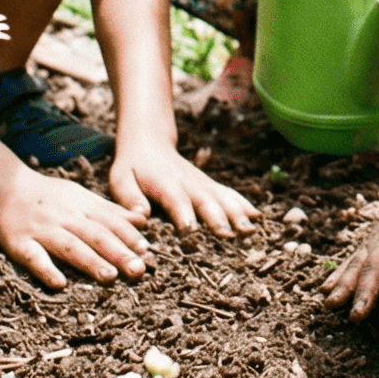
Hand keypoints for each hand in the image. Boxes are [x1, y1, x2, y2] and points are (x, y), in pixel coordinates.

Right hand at [0, 167, 153, 287]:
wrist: (5, 187)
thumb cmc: (50, 196)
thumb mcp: (82, 196)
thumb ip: (111, 211)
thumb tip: (143, 220)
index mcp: (82, 206)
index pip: (110, 221)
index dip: (128, 236)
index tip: (146, 251)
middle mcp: (65, 218)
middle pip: (95, 235)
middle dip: (118, 252)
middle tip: (138, 270)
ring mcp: (42, 230)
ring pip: (69, 246)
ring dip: (90, 262)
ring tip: (110, 277)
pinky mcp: (19, 243)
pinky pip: (34, 257)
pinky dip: (46, 270)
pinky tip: (60, 284)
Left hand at [107, 140, 259, 235]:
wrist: (149, 142)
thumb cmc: (132, 167)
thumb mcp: (120, 179)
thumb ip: (129, 198)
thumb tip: (141, 216)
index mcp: (165, 184)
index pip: (176, 201)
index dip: (184, 215)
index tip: (192, 232)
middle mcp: (188, 183)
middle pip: (206, 201)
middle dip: (218, 218)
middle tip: (231, 235)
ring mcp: (202, 183)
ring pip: (222, 197)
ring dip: (237, 213)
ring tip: (251, 230)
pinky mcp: (210, 185)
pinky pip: (229, 194)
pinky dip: (243, 204)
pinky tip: (258, 217)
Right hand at [321, 182, 378, 318]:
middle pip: (373, 270)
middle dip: (363, 294)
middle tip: (356, 317)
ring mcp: (372, 243)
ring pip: (356, 266)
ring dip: (343, 286)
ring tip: (331, 305)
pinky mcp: (366, 245)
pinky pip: (350, 260)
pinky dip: (337, 275)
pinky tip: (325, 289)